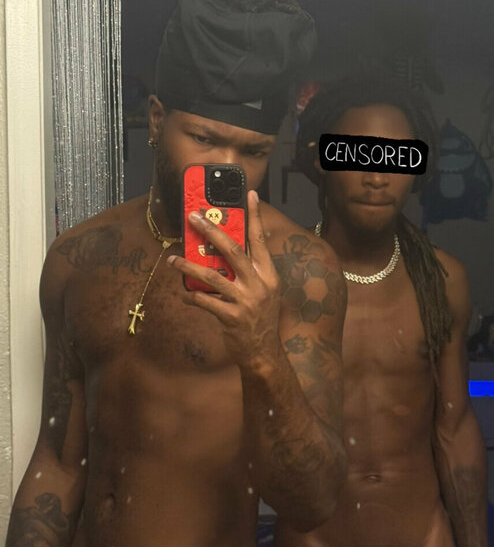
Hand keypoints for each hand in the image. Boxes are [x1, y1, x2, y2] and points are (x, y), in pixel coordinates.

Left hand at [168, 191, 281, 362]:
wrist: (263, 350)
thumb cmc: (261, 316)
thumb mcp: (265, 289)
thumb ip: (252, 269)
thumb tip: (233, 246)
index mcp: (268, 273)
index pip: (260, 239)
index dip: (255, 217)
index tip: (250, 195)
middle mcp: (258, 284)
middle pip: (232, 250)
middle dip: (210, 231)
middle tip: (193, 218)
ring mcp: (245, 301)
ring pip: (211, 276)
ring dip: (188, 265)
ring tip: (173, 260)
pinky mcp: (231, 317)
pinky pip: (204, 301)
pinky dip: (191, 295)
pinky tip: (184, 293)